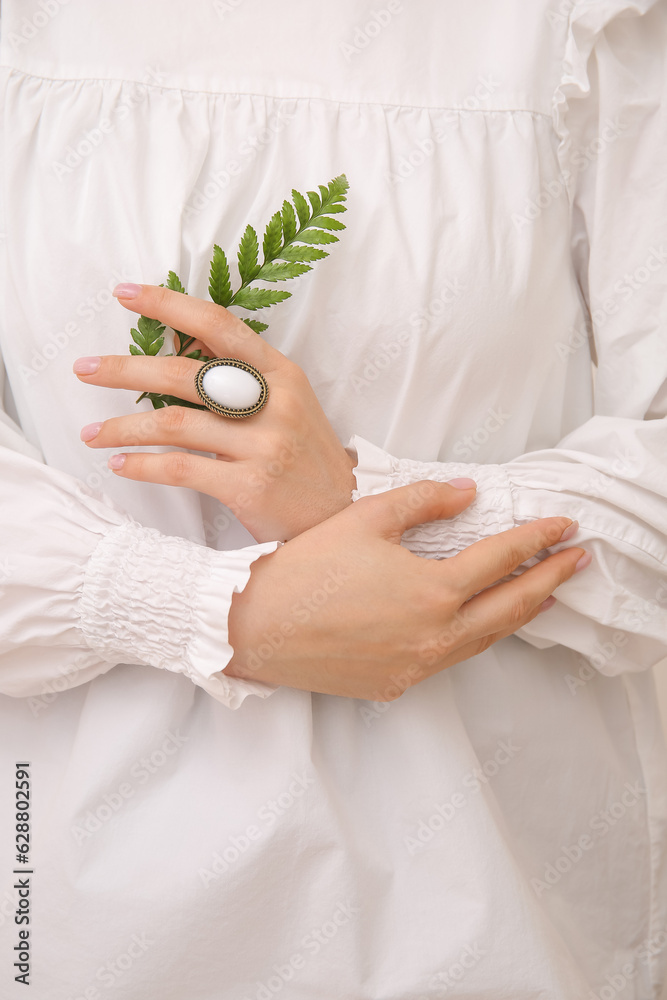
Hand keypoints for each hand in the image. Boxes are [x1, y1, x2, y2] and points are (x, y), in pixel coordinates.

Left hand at [73, 283, 355, 541]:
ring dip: (123, 426)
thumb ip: (241, 375)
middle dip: (125, 369)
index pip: (220, 326)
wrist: (340, 518)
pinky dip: (144, 465)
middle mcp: (276, 404)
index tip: (126, 294)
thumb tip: (183, 342)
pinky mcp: (251, 486)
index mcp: (283, 374)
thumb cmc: (304, 459)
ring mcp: (265, 445)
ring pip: (176, 423)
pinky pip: (182, 468)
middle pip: (185, 374)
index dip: (169, 304)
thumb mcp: (287, 405)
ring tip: (91, 433)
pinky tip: (121, 464)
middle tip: (85, 368)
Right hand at [225, 480, 589, 699]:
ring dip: (520, 615)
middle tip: (578, 561)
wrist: (255, 626)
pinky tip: (479, 626)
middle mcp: (436, 636)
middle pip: (511, 607)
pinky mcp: (396, 685)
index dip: (537, 540)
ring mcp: (418, 666)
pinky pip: (449, 660)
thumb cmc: (306, 567)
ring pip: (486, 640)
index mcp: (433, 591)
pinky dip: (475, 639)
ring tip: (545, 596)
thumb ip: (424, 501)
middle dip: (550, 581)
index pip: (502, 560)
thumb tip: (468, 494)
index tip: (564, 527)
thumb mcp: (366, 519)